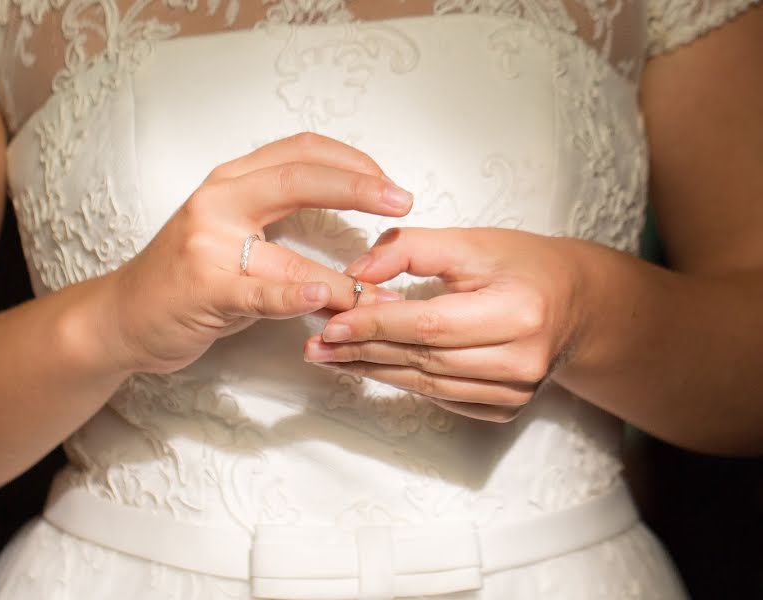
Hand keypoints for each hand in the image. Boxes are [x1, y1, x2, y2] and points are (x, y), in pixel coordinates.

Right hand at [109, 133, 412, 373]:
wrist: (122, 315)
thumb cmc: (186, 275)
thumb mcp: (230, 231)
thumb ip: (281, 220)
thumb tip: (354, 228)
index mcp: (231, 182)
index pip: (300, 151)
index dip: (353, 162)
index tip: (391, 185)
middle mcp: (218, 201)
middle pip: (298, 177)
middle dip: (359, 186)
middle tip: (402, 202)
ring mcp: (208, 245)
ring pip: (289, 254)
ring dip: (345, 279)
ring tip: (383, 294)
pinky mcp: (203, 289)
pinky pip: (259, 293)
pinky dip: (295, 297)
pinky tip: (326, 299)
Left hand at [303, 227, 586, 421]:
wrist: (575, 303)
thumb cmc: (521, 265)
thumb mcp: (471, 242)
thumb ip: (410, 248)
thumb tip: (355, 273)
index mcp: (519, 312)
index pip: (430, 324)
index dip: (376, 324)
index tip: (331, 322)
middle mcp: (522, 360)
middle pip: (424, 358)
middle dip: (362, 350)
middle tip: (315, 344)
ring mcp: (515, 392)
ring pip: (426, 384)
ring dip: (373, 370)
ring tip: (328, 358)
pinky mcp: (505, 409)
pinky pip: (440, 398)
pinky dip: (400, 381)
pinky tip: (368, 368)